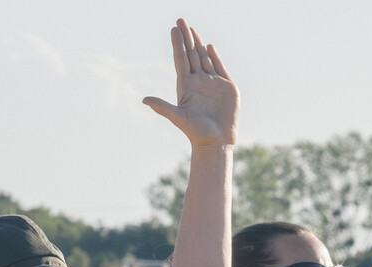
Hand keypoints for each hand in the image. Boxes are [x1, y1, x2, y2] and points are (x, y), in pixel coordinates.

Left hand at [142, 20, 236, 148]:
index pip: (180, 60)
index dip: (177, 44)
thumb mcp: (178, 118)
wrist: (217, 142)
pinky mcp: (227, 87)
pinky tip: (208, 46)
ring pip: (203, 58)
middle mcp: (198, 81)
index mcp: (186, 86)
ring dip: (198, 43)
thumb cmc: (196, 133)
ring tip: (191, 28)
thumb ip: (163, 107)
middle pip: (191, 54)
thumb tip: (144, 100)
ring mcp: (212, 83)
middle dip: (186, 37)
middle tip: (180, 20)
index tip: (173, 29)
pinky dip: (214, 56)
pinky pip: (219, 67)